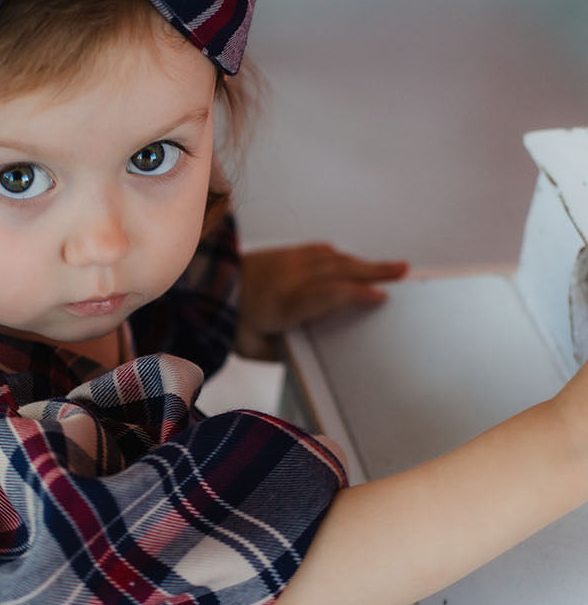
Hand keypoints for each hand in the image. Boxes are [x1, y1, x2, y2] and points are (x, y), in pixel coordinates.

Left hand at [234, 243, 408, 357]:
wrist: (202, 287)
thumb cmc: (226, 323)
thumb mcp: (254, 348)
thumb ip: (283, 349)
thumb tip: (307, 354)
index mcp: (283, 303)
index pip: (328, 295)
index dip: (356, 295)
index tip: (381, 297)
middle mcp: (288, 277)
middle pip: (338, 269)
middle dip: (373, 270)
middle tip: (403, 271)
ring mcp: (286, 261)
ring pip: (332, 257)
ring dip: (361, 262)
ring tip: (389, 266)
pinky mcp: (282, 253)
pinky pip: (317, 250)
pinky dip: (339, 255)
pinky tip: (350, 260)